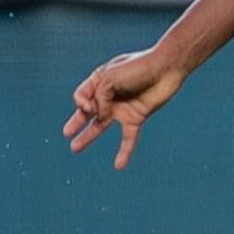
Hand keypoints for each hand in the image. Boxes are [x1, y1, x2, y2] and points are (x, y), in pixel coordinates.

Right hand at [62, 48, 186, 169]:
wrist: (166, 68)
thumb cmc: (137, 67)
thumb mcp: (110, 78)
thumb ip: (99, 98)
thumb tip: (97, 117)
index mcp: (100, 80)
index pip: (82, 95)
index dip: (81, 102)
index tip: (88, 106)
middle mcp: (109, 95)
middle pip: (88, 112)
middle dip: (77, 122)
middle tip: (67, 133)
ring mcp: (122, 107)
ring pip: (101, 126)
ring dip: (88, 136)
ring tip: (74, 148)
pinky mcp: (136, 117)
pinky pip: (128, 138)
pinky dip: (124, 151)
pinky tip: (118, 165)